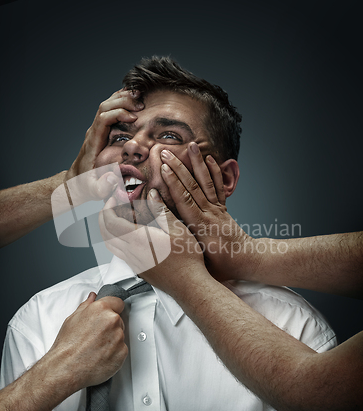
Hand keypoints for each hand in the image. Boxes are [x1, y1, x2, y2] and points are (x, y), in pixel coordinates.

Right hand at [46, 293, 127, 390]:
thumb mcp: (72, 319)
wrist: (66, 368)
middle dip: (110, 326)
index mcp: (101, 309)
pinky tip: (101, 356)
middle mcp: (112, 320)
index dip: (113, 308)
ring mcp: (119, 337)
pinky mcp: (122, 352)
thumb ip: (86, 306)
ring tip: (96, 347)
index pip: (118, 302)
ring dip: (112, 340)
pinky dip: (114, 353)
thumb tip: (92, 298)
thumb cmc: (67, 346)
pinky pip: (122, 350)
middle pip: (118, 320)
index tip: (111, 313)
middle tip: (96, 336)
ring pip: (120, 335)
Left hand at [65, 88, 143, 202]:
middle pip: (104, 106)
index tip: (134, 119)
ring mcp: (96, 130)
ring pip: (106, 105)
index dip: (118, 114)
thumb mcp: (92, 190)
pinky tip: (132, 100)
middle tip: (141, 104)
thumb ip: (101, 187)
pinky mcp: (101, 131)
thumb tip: (111, 179)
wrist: (76, 182)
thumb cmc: (86, 185)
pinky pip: (109, 110)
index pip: (103, 118)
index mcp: (93, 142)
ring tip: (140, 97)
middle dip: (123, 101)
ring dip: (122, 99)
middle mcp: (93, 132)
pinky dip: (120, 102)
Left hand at [98, 189, 206, 296]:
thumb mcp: (178, 228)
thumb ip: (161, 210)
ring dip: (107, 230)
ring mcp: (133, 262)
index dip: (107, 209)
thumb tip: (151, 194)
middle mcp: (131, 252)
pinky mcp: (137, 269)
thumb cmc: (187, 258)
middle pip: (105, 233)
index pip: (110, 222)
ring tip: (116, 219)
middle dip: (103, 217)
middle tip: (110, 206)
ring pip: (110, 244)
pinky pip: (119, 253)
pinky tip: (128, 235)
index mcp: (138, 239)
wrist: (189, 284)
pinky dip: (116, 240)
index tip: (113, 199)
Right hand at [159, 145, 258, 281]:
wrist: (248, 260)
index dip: (173, 183)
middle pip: (192, 186)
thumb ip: (182, 245)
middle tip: (166, 152)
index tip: (163, 169)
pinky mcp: (223, 208)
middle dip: (178, 167)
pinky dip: (214, 172)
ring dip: (197, 163)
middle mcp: (209, 214)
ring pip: (206, 182)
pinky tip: (210, 159)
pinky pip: (218, 187)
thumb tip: (163, 237)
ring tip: (191, 146)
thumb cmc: (223, 265)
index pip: (184, 200)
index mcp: (200, 226)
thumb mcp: (198, 259)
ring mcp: (217, 209)